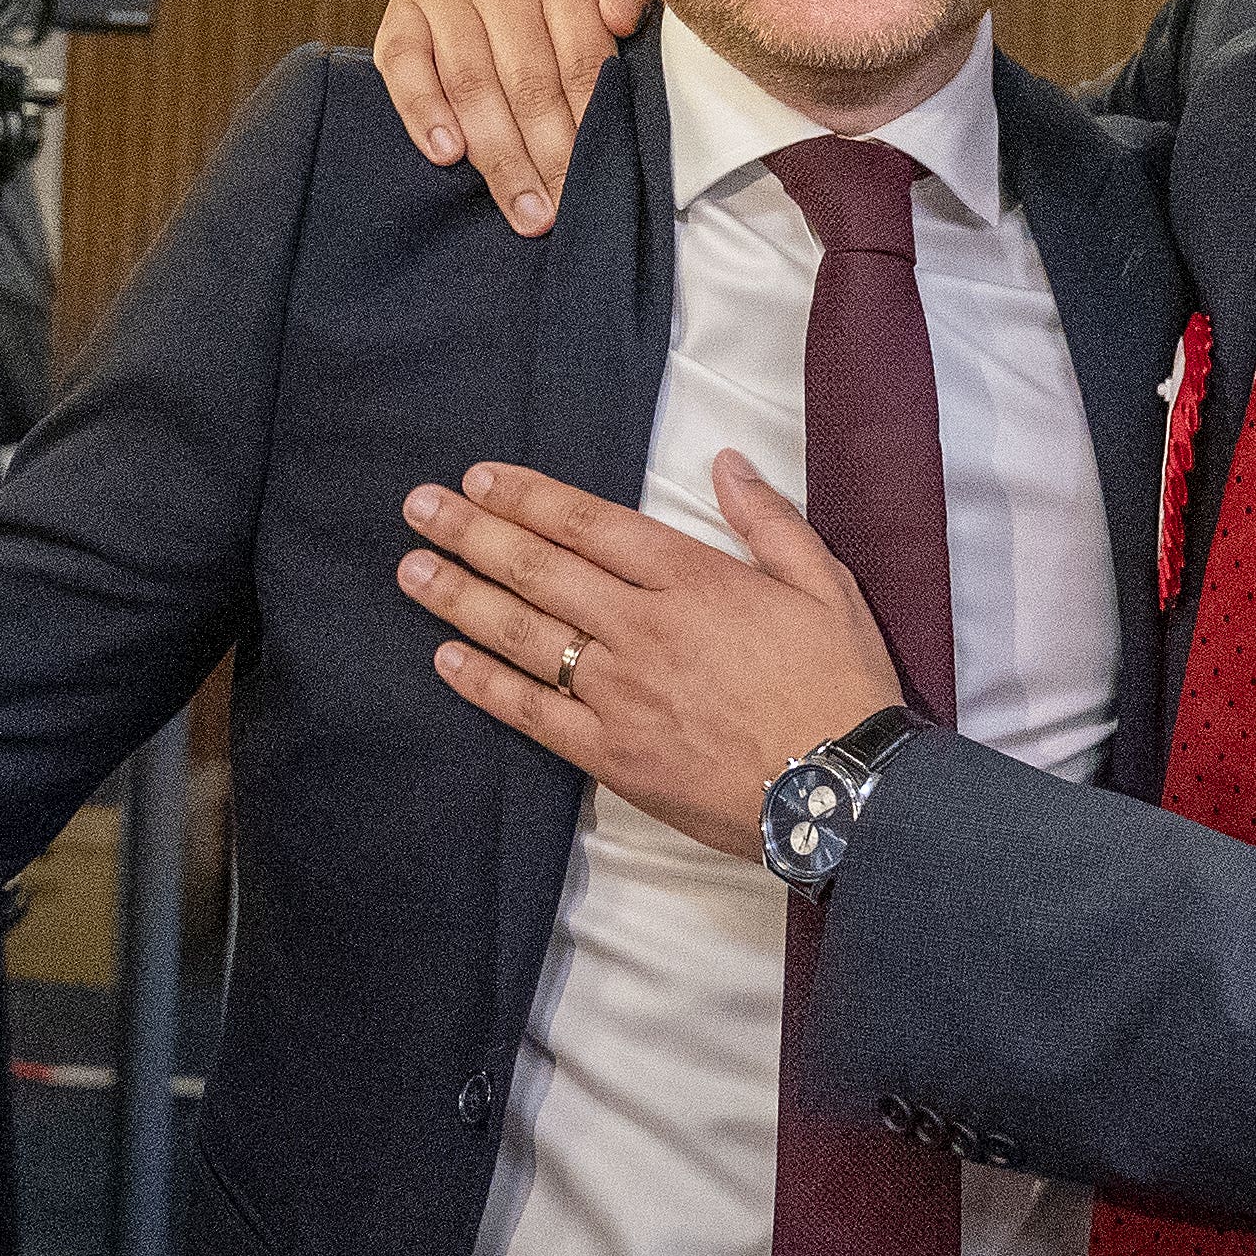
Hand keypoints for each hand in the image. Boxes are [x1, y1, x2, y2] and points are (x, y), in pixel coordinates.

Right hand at [370, 0, 656, 235]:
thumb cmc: (592, 10)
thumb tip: (620, 14)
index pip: (583, 61)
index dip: (592, 128)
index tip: (600, 180)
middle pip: (528, 81)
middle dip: (548, 158)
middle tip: (561, 215)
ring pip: (472, 84)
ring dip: (499, 157)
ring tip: (525, 211)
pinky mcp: (408, 8)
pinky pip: (405, 64)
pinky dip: (423, 112)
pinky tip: (448, 155)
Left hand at [398, 453, 898, 856]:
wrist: (843, 793)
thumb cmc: (841, 686)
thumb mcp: (825, 584)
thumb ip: (768, 519)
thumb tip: (726, 461)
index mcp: (694, 579)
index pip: (589, 524)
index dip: (528, 499)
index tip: (482, 479)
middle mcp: (644, 628)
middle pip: (540, 570)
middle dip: (473, 533)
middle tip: (420, 507)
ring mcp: (622, 693)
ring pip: (524, 634)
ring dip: (461, 598)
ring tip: (412, 570)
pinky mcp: (613, 754)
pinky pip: (534, 712)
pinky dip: (486, 684)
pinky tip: (447, 658)